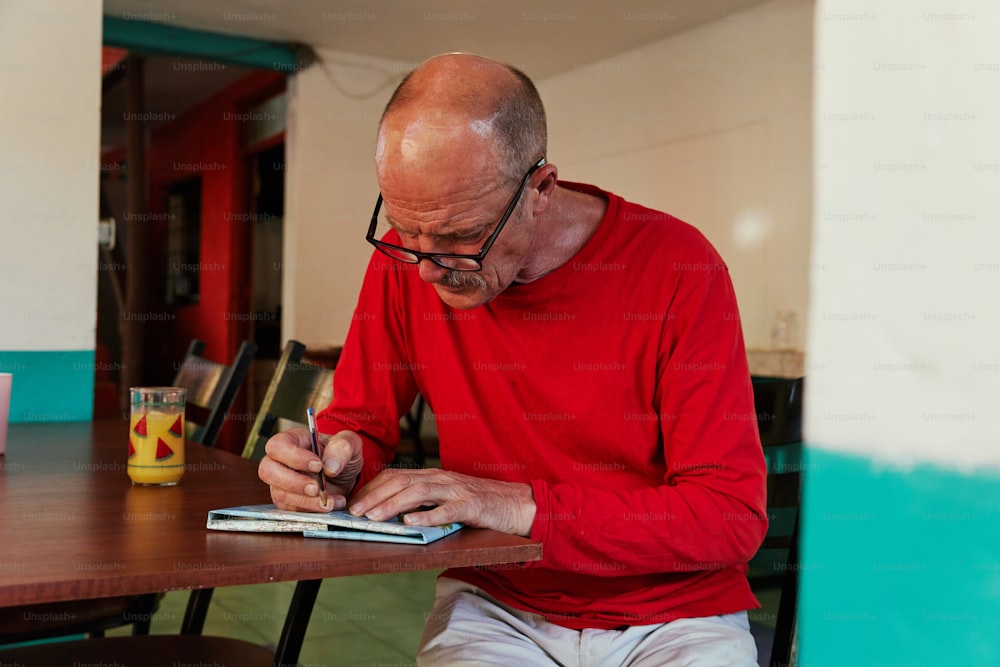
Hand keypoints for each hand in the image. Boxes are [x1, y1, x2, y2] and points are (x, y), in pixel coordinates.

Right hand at [257, 428, 363, 511]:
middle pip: (268, 471)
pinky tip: (330, 505)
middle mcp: (281, 462)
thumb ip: (342, 447)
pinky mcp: (287, 502)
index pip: (277, 446)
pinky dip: (311, 511)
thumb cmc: (341, 454)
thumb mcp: (349, 444)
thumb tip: (329, 467)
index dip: (294, 457)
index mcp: (292, 440)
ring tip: (330, 500)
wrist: (345, 476)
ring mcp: (281, 483)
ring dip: (306, 501)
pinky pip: (290, 510)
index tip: (317, 465)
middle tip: (317, 488)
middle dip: (293, 482)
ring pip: (280, 494)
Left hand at [348, 468, 535, 535]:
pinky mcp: (472, 506)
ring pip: (419, 493)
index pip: (395, 475)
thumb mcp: (445, 498)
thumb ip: (422, 501)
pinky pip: (447, 510)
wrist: (516, 504)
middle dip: (375, 496)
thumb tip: (391, 513)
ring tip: (374, 517)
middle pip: (402, 481)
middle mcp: (441, 478)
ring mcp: (457, 490)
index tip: (353, 502)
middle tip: (354, 512)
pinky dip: (427, 516)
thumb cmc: (478, 504)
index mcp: (433, 476)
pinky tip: (410, 523)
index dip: (372, 488)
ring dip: (393, 504)